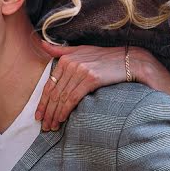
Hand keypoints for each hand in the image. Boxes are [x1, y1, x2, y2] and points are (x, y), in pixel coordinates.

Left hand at [35, 41, 169, 130]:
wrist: (130, 61)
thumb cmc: (106, 59)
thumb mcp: (82, 50)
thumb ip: (61, 50)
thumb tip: (41, 44)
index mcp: (67, 58)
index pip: (49, 84)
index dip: (42, 102)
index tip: (39, 115)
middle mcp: (71, 62)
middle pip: (54, 92)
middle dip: (47, 111)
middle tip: (44, 126)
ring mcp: (81, 70)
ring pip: (62, 97)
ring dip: (55, 114)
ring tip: (52, 127)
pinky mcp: (91, 78)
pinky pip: (73, 98)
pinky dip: (65, 110)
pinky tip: (63, 119)